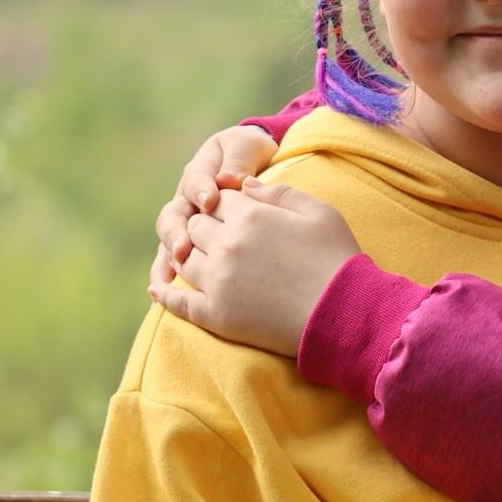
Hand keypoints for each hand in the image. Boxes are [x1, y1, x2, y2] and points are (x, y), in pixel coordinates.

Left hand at [146, 179, 360, 356]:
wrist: (344, 313)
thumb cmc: (337, 259)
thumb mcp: (318, 211)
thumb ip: (279, 192)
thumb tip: (243, 186)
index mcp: (251, 214)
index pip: (218, 198)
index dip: (226, 204)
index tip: (237, 214)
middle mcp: (227, 244)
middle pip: (196, 225)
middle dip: (205, 226)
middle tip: (221, 237)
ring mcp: (218, 281)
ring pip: (184, 258)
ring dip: (187, 253)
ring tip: (194, 256)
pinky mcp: (216, 315)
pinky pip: (178, 301)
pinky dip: (164, 293)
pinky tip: (157, 288)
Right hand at [153, 124, 279, 288]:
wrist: (257, 167)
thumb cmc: (254, 154)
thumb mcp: (250, 147)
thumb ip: (239, 159)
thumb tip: (230, 180)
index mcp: (200, 172)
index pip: (195, 181)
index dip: (201, 189)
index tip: (211, 199)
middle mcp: (187, 200)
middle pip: (174, 215)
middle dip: (177, 229)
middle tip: (185, 243)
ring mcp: (186, 223)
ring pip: (169, 238)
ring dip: (171, 252)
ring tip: (179, 263)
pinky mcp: (190, 245)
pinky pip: (172, 259)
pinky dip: (166, 273)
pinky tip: (164, 288)